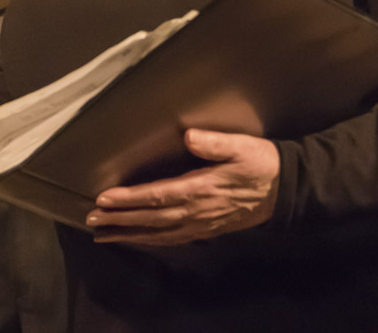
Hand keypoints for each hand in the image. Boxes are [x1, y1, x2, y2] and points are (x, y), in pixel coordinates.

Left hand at [86, 129, 279, 244]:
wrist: (285, 190)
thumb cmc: (261, 163)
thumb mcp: (241, 147)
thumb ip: (215, 143)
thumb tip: (190, 137)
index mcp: (201, 189)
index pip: (157, 195)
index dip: (129, 198)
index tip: (105, 199)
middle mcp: (197, 211)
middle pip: (151, 218)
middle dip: (120, 219)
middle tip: (92, 219)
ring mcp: (201, 224)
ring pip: (158, 233)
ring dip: (129, 233)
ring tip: (104, 235)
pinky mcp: (206, 230)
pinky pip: (172, 239)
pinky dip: (150, 240)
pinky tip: (137, 239)